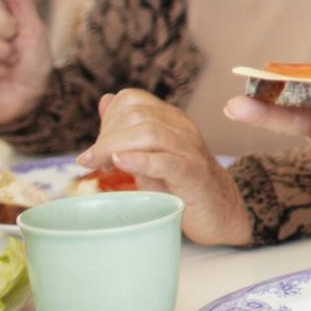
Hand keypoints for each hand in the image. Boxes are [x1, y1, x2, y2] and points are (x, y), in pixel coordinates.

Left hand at [79, 89, 249, 245]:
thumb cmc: (180, 184)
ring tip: (100, 167)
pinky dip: (138, 160)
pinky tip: (119, 163)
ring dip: (114, 148)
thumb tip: (105, 100)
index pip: (132, 99)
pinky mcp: (194, 175)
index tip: (94, 150)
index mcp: (170, 119)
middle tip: (92, 162)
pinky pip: (166, 161)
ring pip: (149, 133)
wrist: (218, 211)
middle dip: (105, 137)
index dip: (106, 120)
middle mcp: (182, 128)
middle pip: (136, 115)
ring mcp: (191, 150)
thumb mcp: (149, 154)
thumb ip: (127, 130)